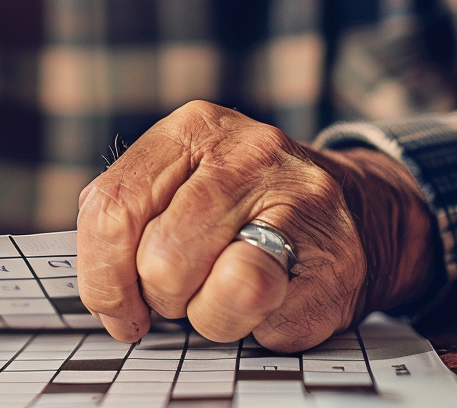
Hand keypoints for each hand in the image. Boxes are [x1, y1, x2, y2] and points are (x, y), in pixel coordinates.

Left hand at [75, 101, 437, 349]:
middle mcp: (249, 154)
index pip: (114, 205)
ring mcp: (298, 205)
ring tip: (224, 293)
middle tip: (181, 293)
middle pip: (160, 259)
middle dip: (160, 296)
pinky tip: (268, 301)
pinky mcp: (331, 263)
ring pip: (212, 295)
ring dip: (206, 316)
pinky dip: (251, 328)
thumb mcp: (181, 183)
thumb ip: (130, 214)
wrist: (357, 213)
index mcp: (195, 128)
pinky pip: (261, 317)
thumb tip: (99, 282)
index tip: (113, 305)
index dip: (101, 273)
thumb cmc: (245, 208)